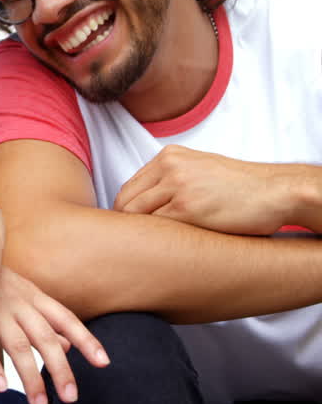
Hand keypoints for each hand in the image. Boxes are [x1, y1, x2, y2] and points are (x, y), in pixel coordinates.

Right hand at [0, 267, 108, 403]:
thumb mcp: (18, 294)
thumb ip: (43, 320)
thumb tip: (68, 345)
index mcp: (32, 295)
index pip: (65, 318)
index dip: (86, 339)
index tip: (104, 362)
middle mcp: (17, 302)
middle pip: (45, 337)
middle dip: (60, 369)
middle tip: (71, 398)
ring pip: (18, 345)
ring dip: (30, 377)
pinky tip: (1, 387)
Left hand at [114, 145, 293, 234]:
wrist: (276, 191)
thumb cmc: (241, 188)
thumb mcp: (200, 170)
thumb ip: (171, 180)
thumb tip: (144, 204)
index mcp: (169, 156)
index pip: (130, 187)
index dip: (127, 211)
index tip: (131, 228)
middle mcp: (169, 166)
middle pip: (127, 201)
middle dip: (127, 224)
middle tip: (134, 243)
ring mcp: (177, 186)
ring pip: (137, 214)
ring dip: (141, 233)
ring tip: (150, 247)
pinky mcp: (187, 208)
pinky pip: (157, 226)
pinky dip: (158, 239)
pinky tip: (166, 247)